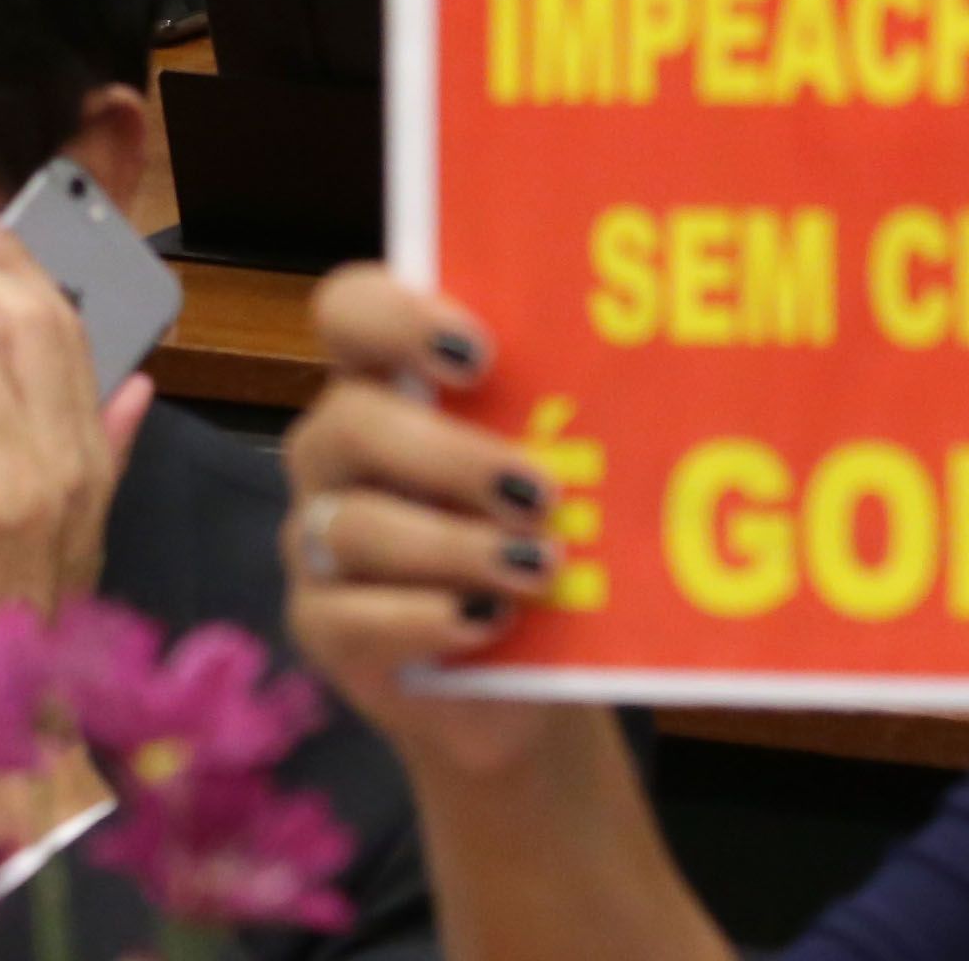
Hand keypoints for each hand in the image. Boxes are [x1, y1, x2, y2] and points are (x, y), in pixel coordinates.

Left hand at [0, 202, 151, 624]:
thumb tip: (136, 388)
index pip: (68, 328)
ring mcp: (9, 486)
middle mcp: (60, 462)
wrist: (0, 715)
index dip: (22, 264)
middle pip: (18, 324)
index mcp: (89, 457)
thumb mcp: (80, 530)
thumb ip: (107, 450)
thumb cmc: (25, 622)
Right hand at [277, 269, 604, 777]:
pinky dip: (421, 619)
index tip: (480, 353)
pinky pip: (347, 618)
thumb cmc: (535, 523)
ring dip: (453, 546)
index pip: (350, 311)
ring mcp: (317, 539)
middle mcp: (336, 450)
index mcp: (385, 378)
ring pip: (354, 527)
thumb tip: (651, 387)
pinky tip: (486, 619)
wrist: (515, 657)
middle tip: (538, 490)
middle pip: (351, 423)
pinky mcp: (321, 626)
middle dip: (448, 456)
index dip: (397, 318)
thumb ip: (569, 415)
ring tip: (537, 567)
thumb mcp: (556, 460)